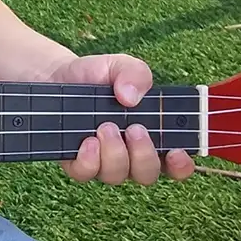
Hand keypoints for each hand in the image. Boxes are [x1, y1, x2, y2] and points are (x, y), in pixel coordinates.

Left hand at [45, 53, 194, 186]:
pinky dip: (90, 161)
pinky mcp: (76, 161)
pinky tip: (88, 141)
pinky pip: (86, 174)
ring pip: (117, 176)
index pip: (174, 164)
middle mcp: (129, 155)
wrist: (58, 75)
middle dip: (143, 155)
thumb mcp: (119, 65)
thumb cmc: (97, 75)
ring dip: (115, 154)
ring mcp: (102, 161)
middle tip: (134, 128)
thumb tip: (131, 97)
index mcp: (150, 136)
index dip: (181, 166)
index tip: (176, 152)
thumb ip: (134, 73)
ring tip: (105, 127)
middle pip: (147, 174)